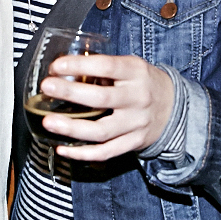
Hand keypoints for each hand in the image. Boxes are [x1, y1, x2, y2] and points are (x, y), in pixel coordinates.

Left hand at [38, 53, 173, 161]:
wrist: (173, 107)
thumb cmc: (143, 82)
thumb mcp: (131, 67)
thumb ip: (104, 69)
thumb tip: (64, 71)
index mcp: (136, 72)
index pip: (107, 67)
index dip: (80, 65)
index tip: (57, 66)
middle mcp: (138, 98)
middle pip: (102, 99)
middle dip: (70, 93)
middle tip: (47, 87)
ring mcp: (136, 123)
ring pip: (101, 131)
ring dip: (71, 128)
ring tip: (48, 122)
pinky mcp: (134, 143)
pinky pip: (106, 152)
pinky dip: (83, 154)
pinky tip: (63, 148)